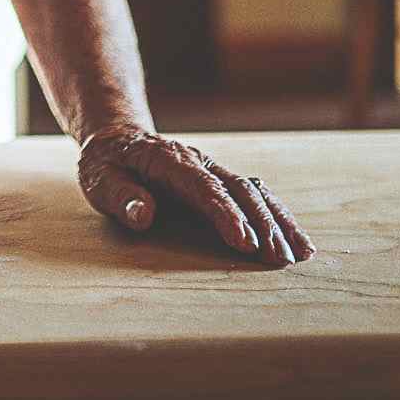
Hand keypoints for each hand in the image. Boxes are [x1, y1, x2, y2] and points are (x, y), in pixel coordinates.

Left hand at [79, 128, 314, 265]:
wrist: (118, 139)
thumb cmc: (107, 164)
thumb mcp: (100, 179)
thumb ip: (121, 196)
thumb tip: (144, 214)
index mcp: (169, 161)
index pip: (203, 188)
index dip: (226, 214)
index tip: (245, 243)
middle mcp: (199, 163)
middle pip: (238, 190)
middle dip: (262, 224)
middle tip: (279, 259)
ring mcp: (213, 171)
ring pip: (254, 192)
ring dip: (278, 221)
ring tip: (299, 254)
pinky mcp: (221, 182)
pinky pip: (255, 196)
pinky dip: (278, 216)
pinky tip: (297, 241)